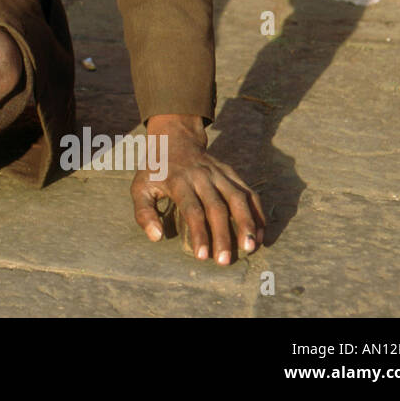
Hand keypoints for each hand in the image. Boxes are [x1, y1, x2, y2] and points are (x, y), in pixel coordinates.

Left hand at [131, 114, 265, 264]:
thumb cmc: (156, 170)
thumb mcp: (140, 186)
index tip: (202, 257)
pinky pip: (249, 194)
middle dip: (223, 236)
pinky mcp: (232, 173)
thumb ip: (144, 212)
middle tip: (225, 261)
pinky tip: (259, 234)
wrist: (174, 139)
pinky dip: (257, 213)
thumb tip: (156, 236)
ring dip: (247, 224)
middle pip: (217, 208)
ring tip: (250, 248)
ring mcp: (220, 173)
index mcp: (178, 180)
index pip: (192, 210)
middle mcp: (202, 176)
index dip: (199, 234)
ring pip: (238, 199)